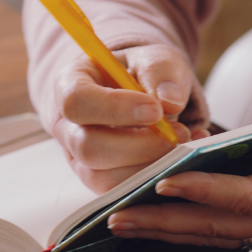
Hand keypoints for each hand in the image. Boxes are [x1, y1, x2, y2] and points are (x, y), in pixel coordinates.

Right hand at [48, 44, 209, 193]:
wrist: (135, 93)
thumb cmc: (138, 72)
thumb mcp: (152, 58)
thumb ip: (160, 72)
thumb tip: (170, 102)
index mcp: (69, 85)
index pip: (77, 102)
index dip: (116, 108)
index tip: (155, 109)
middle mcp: (67, 127)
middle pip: (90, 148)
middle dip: (141, 146)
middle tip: (179, 132)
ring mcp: (80, 159)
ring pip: (106, 178)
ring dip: (151, 167)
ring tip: (184, 144)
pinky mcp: (101, 180)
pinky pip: (123, 192)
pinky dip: (156, 178)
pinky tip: (183, 157)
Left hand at [107, 61, 251, 251]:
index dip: (210, 191)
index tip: (168, 182)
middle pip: (219, 225)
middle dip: (166, 221)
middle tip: (117, 212)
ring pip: (216, 234)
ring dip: (168, 229)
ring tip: (123, 217)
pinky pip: (226, 231)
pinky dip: (190, 227)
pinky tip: (162, 219)